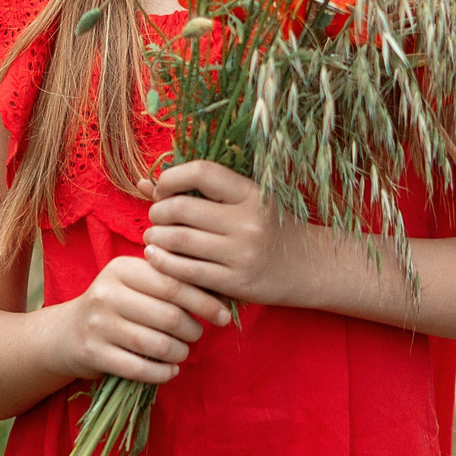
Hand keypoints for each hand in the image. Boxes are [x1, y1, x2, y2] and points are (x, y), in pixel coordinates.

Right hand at [43, 250, 232, 385]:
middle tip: (198, 334)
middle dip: (192, 329)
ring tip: (183, 352)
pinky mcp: (93, 353)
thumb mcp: (135, 283)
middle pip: (168, 315)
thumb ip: (169, 281)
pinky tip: (170, 371)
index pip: (173, 283)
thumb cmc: (116, 305)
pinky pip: (139, 369)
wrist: (67, 332)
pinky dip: (162, 373)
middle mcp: (107, 293)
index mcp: (122, 268)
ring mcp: (98, 324)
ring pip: (156, 343)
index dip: (204, 301)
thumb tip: (221, 289)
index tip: (224, 315)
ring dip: (179, 353)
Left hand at [142, 159, 319, 308]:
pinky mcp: (237, 283)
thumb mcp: (246, 201)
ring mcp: (243, 254)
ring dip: (156, 237)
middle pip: (183, 208)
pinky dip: (164, 263)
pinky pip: (188, 272)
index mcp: (252, 193)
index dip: (172, 177)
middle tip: (156, 217)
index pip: (202, 172)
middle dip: (158, 211)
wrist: (312, 266)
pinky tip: (156, 257)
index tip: (163, 189)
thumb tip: (143, 183)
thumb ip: (199, 191)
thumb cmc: (272, 228)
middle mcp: (248, 221)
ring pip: (180, 240)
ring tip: (153, 236)